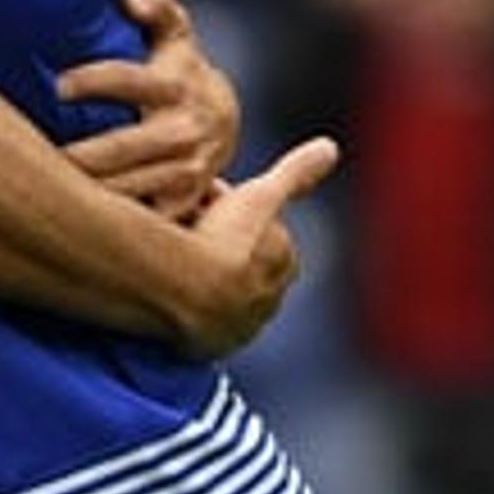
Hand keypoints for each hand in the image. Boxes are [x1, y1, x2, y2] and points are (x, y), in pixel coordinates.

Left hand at [60, 0, 241, 219]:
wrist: (224, 120)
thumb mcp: (173, 33)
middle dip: (78, 154)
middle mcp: (182, 130)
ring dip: (86, 191)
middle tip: (31, 152)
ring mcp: (185, 171)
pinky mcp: (184, 202)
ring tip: (39, 189)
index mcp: (173, 85)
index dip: (93, 82)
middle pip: (121, 147)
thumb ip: (155, 7)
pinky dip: (110, 222)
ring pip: (128, 188)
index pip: (128, 80)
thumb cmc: (180, 67)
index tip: (56, 85)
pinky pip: (144, 218)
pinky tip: (72, 221)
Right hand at [165, 135, 338, 359]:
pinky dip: (183, 305)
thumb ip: (295, 172)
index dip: (228, 212)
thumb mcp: (259, 195)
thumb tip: (331, 147)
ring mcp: (239, 326)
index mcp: (283, 262)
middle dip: (217, 247)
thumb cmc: (226, 240)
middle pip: (238, 263)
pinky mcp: (208, 347)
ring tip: (165, 254)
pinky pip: (194, 319)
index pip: (257, 231)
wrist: (191, 293)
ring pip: (216, 291)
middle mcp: (268, 300)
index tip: (201, 202)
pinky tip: (163, 288)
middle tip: (180, 224)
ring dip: (199, 277)